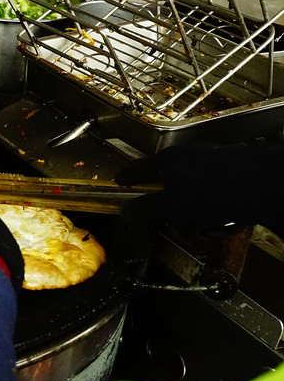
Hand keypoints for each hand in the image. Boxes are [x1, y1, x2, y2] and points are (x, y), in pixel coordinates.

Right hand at [115, 143, 283, 231]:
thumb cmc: (210, 193)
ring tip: (208, 226)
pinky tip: (227, 219)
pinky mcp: (236, 167)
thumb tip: (127, 211)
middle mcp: (189, 154)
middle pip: (171, 179)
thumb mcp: (170, 208)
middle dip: (173, 204)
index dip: (128, 176)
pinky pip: (219, 190)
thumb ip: (146, 210)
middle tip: (176, 221)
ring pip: (197, 187)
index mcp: (167, 161)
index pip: (139, 168)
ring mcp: (214, 158)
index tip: (121, 180)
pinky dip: (219, 205)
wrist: (259, 184)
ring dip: (199, 209)